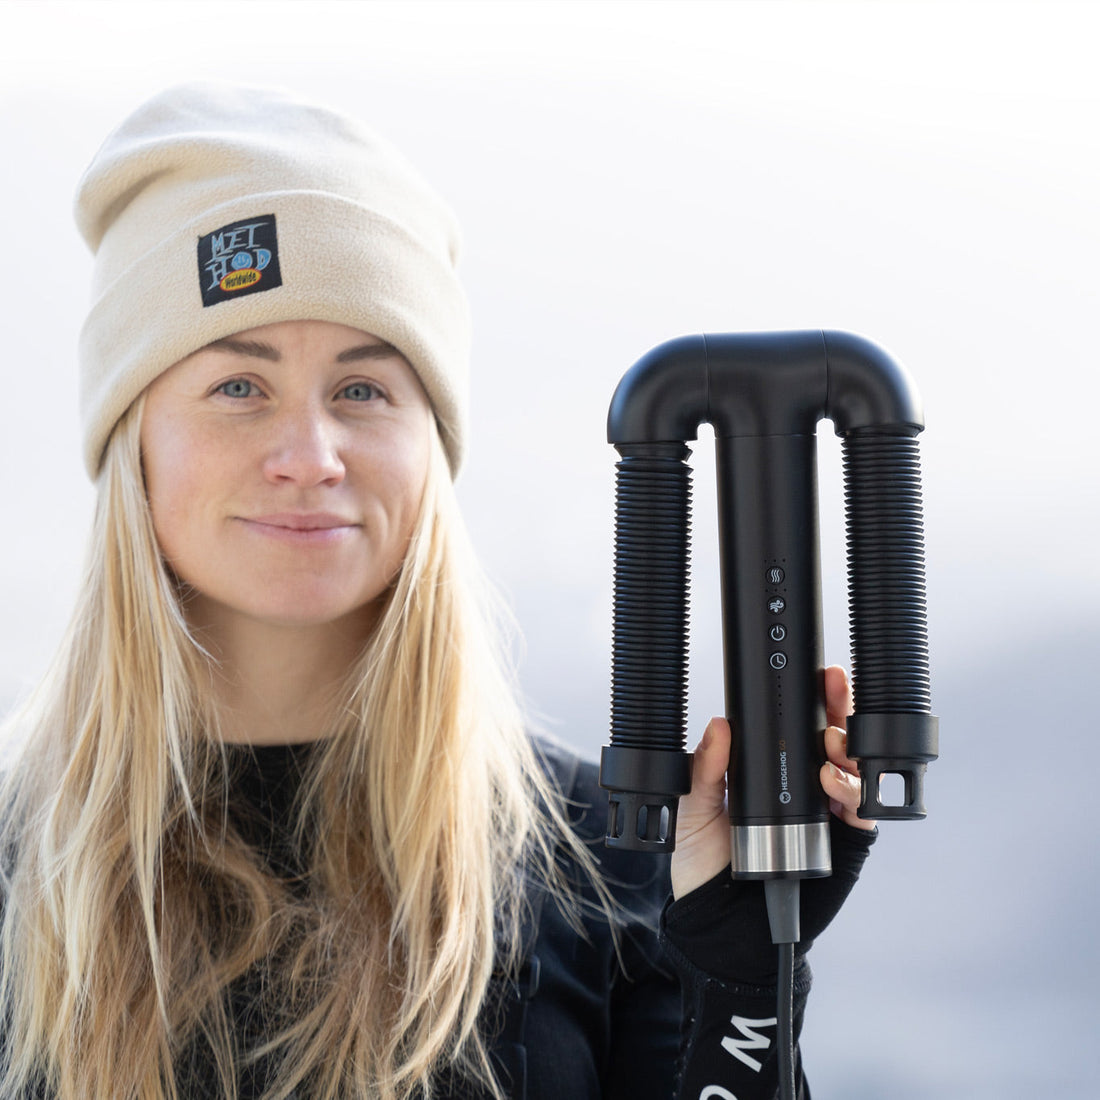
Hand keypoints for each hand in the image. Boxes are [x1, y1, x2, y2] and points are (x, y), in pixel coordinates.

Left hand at [669, 666, 873, 899]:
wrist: (720, 923)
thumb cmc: (705, 865)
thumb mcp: (693, 808)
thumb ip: (705, 769)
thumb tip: (718, 726)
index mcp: (771, 772)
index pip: (798, 729)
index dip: (814, 701)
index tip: (820, 677)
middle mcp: (804, 788)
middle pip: (836, 741)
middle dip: (842, 711)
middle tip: (835, 694)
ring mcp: (827, 814)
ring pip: (855, 771)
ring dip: (848, 752)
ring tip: (829, 750)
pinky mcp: (845, 845)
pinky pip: (863, 814)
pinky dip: (857, 794)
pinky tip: (835, 785)